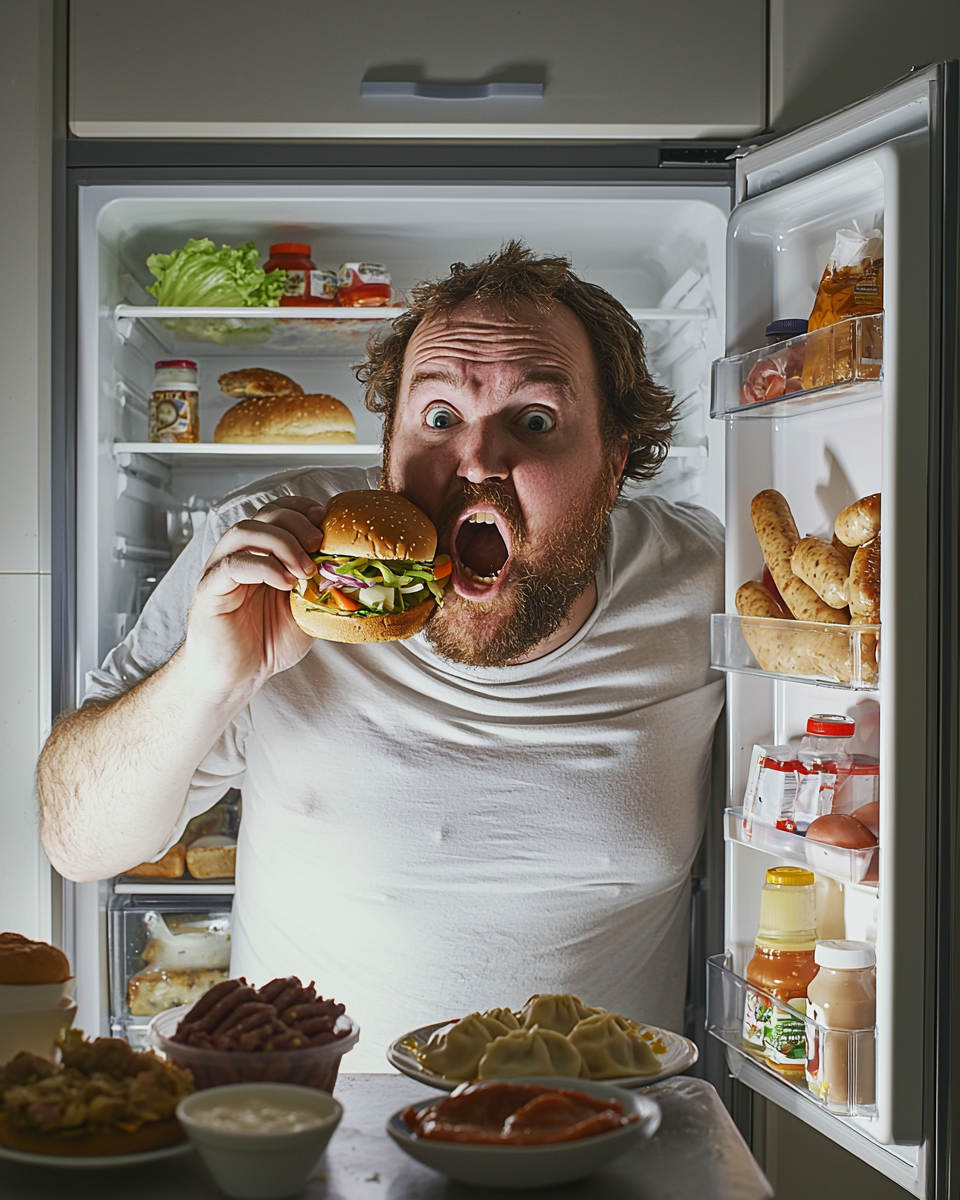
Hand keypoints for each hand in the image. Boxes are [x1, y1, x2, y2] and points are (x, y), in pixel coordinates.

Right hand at [181, 496, 325, 694]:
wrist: (238, 676)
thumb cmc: (268, 642)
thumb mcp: (306, 609)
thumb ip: (321, 586)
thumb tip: (353, 571)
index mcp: (263, 553)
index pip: (279, 512)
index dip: (303, 509)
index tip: (327, 522)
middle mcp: (241, 554)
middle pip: (265, 515)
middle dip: (297, 524)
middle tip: (318, 546)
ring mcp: (222, 569)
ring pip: (245, 531)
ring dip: (281, 543)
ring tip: (303, 570)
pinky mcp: (211, 588)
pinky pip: (232, 564)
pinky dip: (263, 567)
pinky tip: (284, 583)